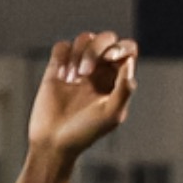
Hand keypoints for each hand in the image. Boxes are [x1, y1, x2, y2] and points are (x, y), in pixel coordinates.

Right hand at [23, 30, 136, 161]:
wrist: (53, 143)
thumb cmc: (86, 133)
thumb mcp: (112, 114)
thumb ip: (124, 89)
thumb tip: (128, 61)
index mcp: (117, 78)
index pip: (127, 49)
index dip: (121, 47)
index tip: (110, 58)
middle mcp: (99, 70)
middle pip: (106, 39)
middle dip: (96, 49)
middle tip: (85, 73)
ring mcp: (77, 68)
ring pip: (84, 39)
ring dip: (79, 53)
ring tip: (72, 77)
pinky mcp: (55, 70)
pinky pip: (61, 46)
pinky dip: (62, 55)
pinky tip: (60, 76)